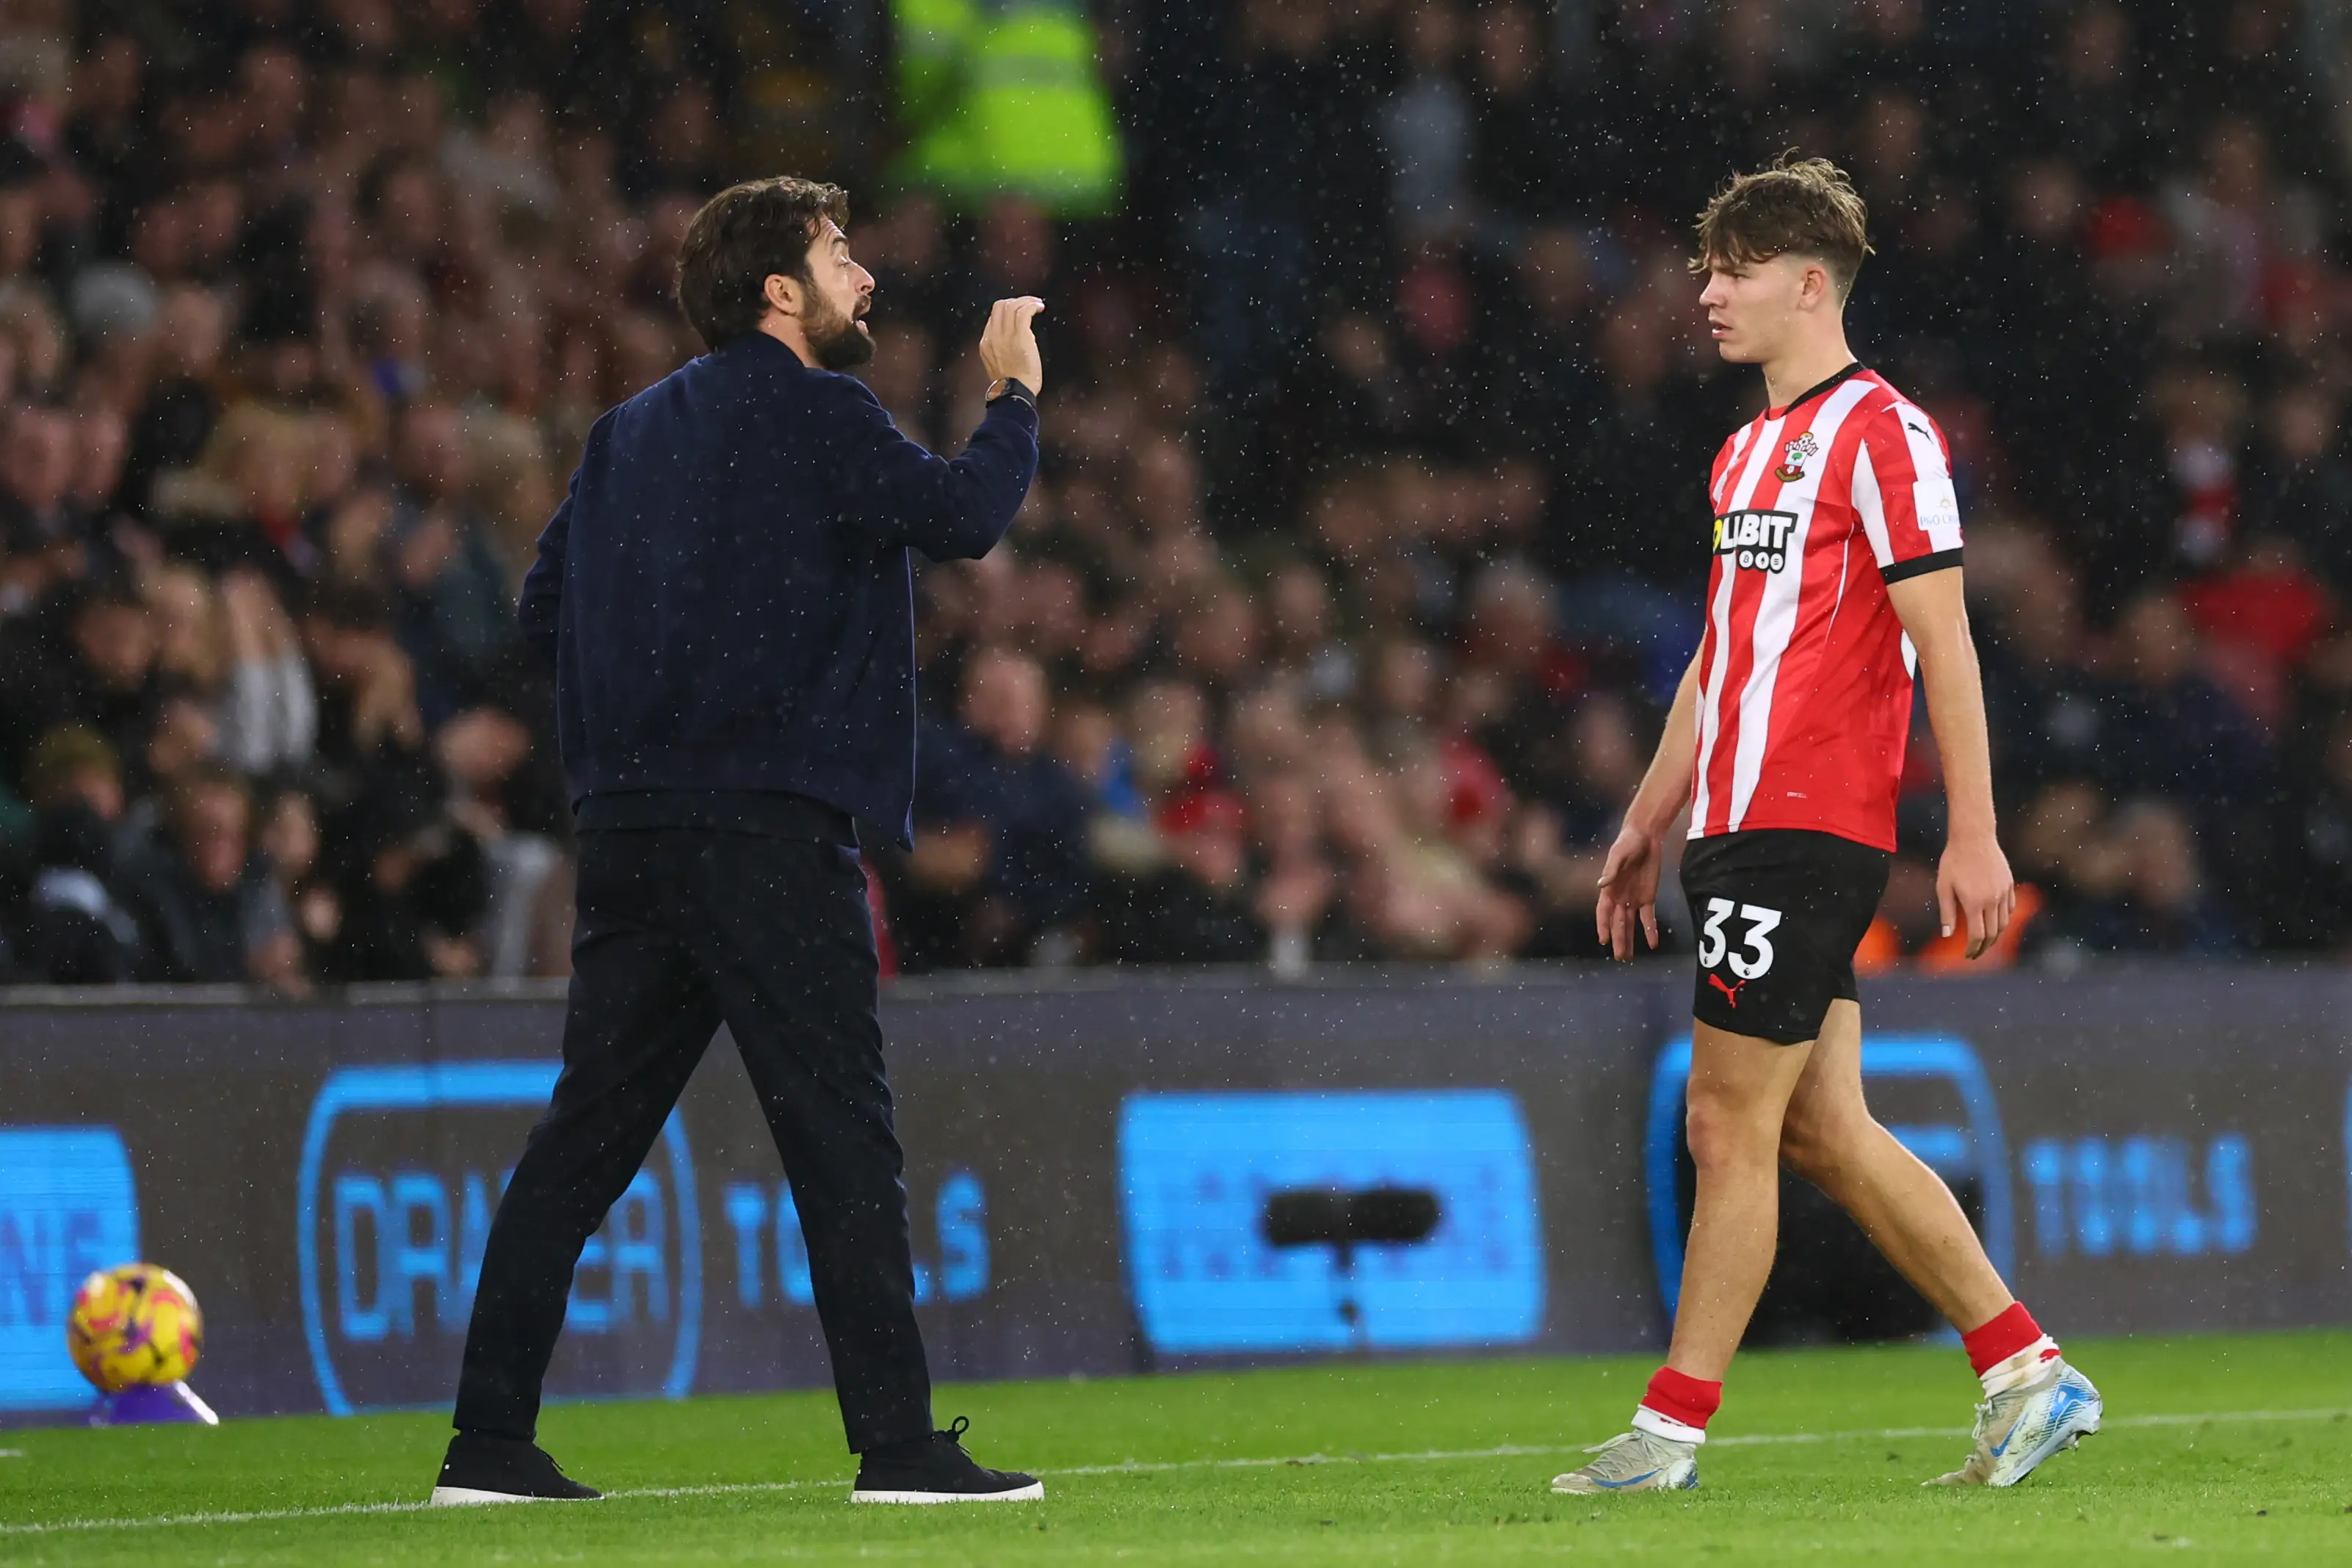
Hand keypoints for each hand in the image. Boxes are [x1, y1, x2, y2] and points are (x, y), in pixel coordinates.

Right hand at [978, 296, 1044, 395]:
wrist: (1014, 394)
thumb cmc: (1013, 385)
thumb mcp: (999, 365)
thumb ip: (1004, 349)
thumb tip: (1021, 335)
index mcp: (986, 343)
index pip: (994, 317)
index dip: (1008, 311)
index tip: (1020, 313)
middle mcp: (993, 336)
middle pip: (1000, 306)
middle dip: (1016, 301)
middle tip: (1029, 304)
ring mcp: (1005, 335)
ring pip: (1012, 305)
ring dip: (1027, 301)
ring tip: (1037, 304)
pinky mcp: (1019, 335)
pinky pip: (1024, 311)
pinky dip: (1032, 305)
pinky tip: (1040, 308)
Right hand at [1594, 824, 1663, 960]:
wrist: (1645, 836)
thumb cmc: (1627, 842)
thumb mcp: (1618, 853)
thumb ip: (1611, 869)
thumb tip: (1600, 885)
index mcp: (1609, 889)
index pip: (1604, 912)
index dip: (1603, 926)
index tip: (1604, 940)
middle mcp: (1620, 898)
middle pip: (1618, 923)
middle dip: (1619, 940)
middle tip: (1620, 957)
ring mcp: (1634, 899)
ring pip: (1631, 924)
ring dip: (1630, 940)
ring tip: (1629, 957)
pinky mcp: (1648, 897)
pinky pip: (1648, 917)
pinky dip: (1650, 930)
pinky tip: (1653, 943)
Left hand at [1937, 833, 2015, 958]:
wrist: (1973, 837)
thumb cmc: (1954, 861)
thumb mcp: (1943, 886)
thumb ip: (1947, 912)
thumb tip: (1947, 935)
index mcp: (1974, 903)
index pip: (1977, 935)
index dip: (1972, 949)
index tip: (1967, 955)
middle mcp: (1992, 900)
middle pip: (1993, 933)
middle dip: (1984, 947)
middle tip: (1976, 953)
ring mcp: (2003, 892)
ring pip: (2004, 923)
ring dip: (1996, 936)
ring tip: (1986, 941)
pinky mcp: (2009, 884)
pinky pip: (2010, 908)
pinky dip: (2004, 919)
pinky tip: (1996, 922)